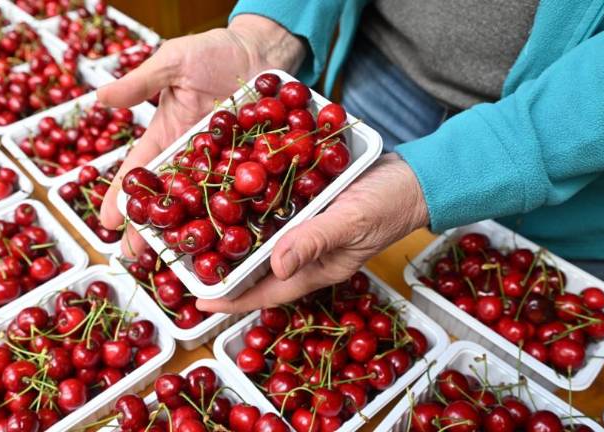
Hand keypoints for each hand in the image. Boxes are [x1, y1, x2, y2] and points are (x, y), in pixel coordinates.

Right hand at [97, 15, 304, 254]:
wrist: (258, 49)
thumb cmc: (212, 51)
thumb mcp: (172, 62)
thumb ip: (141, 83)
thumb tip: (100, 96)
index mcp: (165, 136)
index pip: (138, 171)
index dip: (122, 196)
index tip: (107, 221)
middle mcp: (190, 156)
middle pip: (168, 197)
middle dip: (152, 226)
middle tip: (138, 256)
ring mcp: (221, 163)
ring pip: (204, 201)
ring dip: (192, 228)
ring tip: (181, 257)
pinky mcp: (251, 162)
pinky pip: (244, 187)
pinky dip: (240, 209)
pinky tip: (233, 234)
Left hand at [196, 153, 429, 312]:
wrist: (416, 177)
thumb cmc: (391, 203)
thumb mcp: (353, 221)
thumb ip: (315, 241)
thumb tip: (276, 266)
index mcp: (316, 269)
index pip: (266, 292)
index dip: (231, 299)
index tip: (199, 301)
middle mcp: (305, 254)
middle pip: (256, 270)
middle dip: (224, 270)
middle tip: (188, 263)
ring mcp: (306, 231)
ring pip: (262, 241)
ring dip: (234, 238)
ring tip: (199, 231)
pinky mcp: (308, 208)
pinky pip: (275, 213)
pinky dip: (253, 208)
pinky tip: (234, 194)